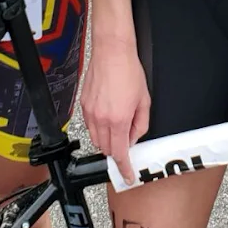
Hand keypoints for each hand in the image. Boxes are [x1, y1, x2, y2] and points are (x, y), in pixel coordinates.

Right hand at [80, 38, 150, 186]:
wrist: (111, 52)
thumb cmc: (128, 71)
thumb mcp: (144, 100)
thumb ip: (140, 124)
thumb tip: (133, 138)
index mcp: (118, 119)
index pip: (120, 153)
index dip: (124, 168)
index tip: (127, 175)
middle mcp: (101, 118)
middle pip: (106, 149)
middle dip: (117, 151)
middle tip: (127, 142)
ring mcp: (89, 112)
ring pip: (96, 139)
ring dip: (107, 140)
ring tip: (118, 125)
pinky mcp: (83, 105)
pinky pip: (89, 126)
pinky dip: (99, 128)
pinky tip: (108, 116)